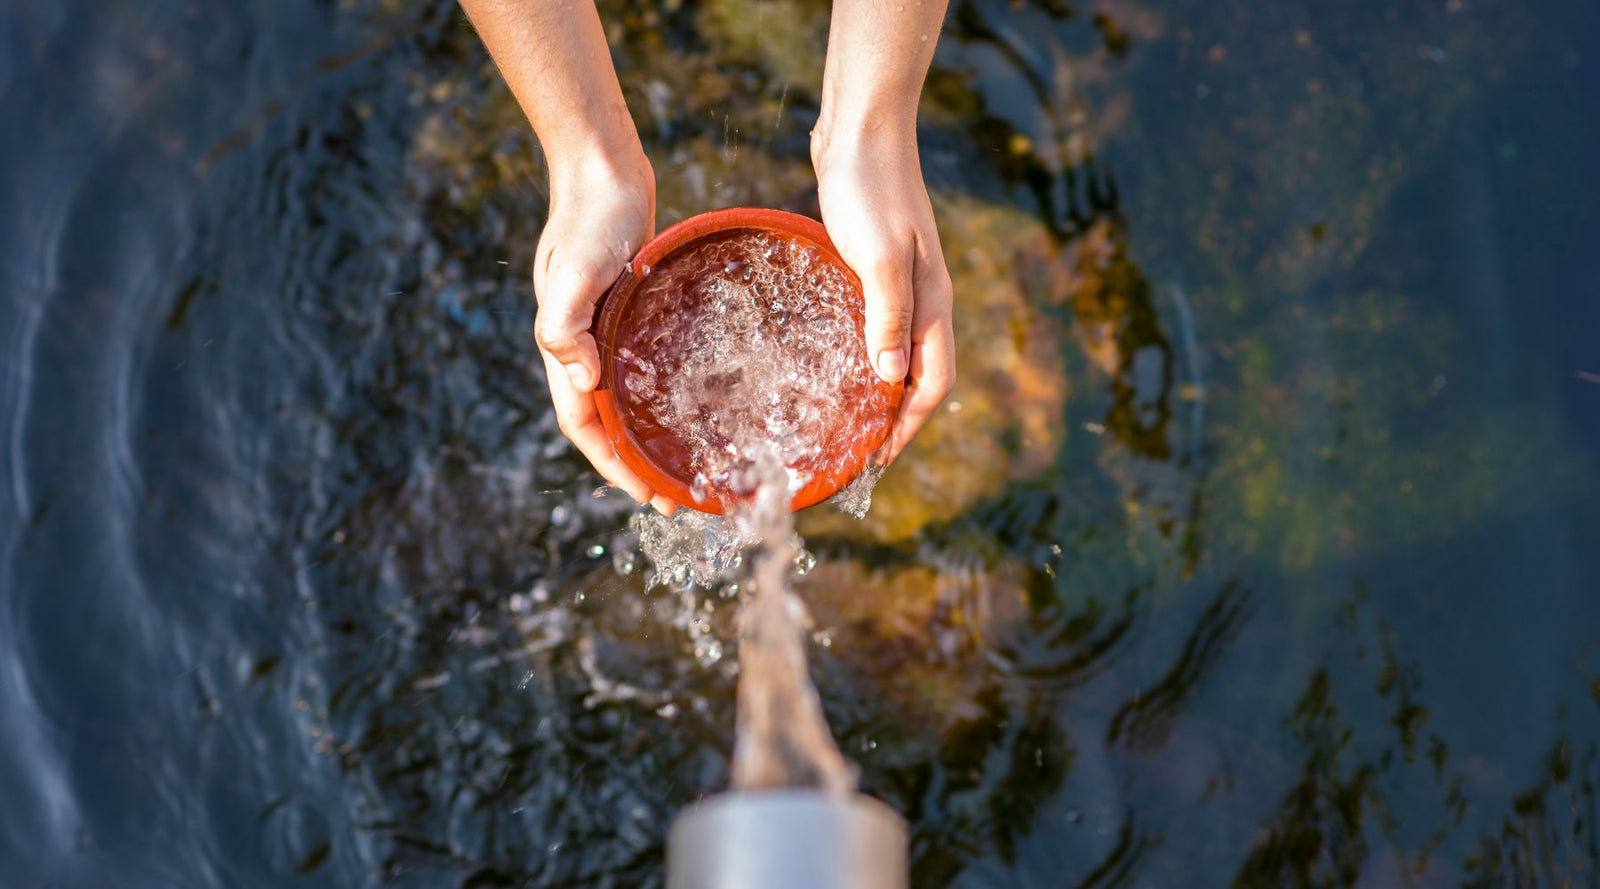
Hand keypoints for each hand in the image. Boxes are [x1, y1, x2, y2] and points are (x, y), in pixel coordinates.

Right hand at [533, 153, 675, 510]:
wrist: (602, 172)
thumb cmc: (589, 219)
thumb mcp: (574, 271)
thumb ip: (565, 325)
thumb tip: (581, 381)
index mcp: (565, 347)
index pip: (584, 425)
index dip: (612, 464)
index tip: (646, 495)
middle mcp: (584, 347)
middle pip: (606, 423)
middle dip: (636, 465)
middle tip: (677, 498)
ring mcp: (606, 331)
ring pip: (625, 399)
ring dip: (648, 436)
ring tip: (685, 464)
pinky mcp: (629, 313)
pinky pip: (643, 368)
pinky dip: (660, 395)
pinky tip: (691, 403)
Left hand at [814, 128, 955, 464]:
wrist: (862, 131)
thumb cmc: (869, 190)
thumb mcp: (878, 256)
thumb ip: (887, 316)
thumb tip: (890, 380)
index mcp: (932, 303)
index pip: (933, 383)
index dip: (908, 426)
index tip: (878, 459)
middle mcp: (924, 300)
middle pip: (919, 376)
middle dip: (896, 420)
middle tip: (857, 452)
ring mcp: (902, 283)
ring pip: (898, 353)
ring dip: (878, 391)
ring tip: (845, 421)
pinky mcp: (875, 267)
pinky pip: (876, 326)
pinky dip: (862, 355)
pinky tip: (832, 361)